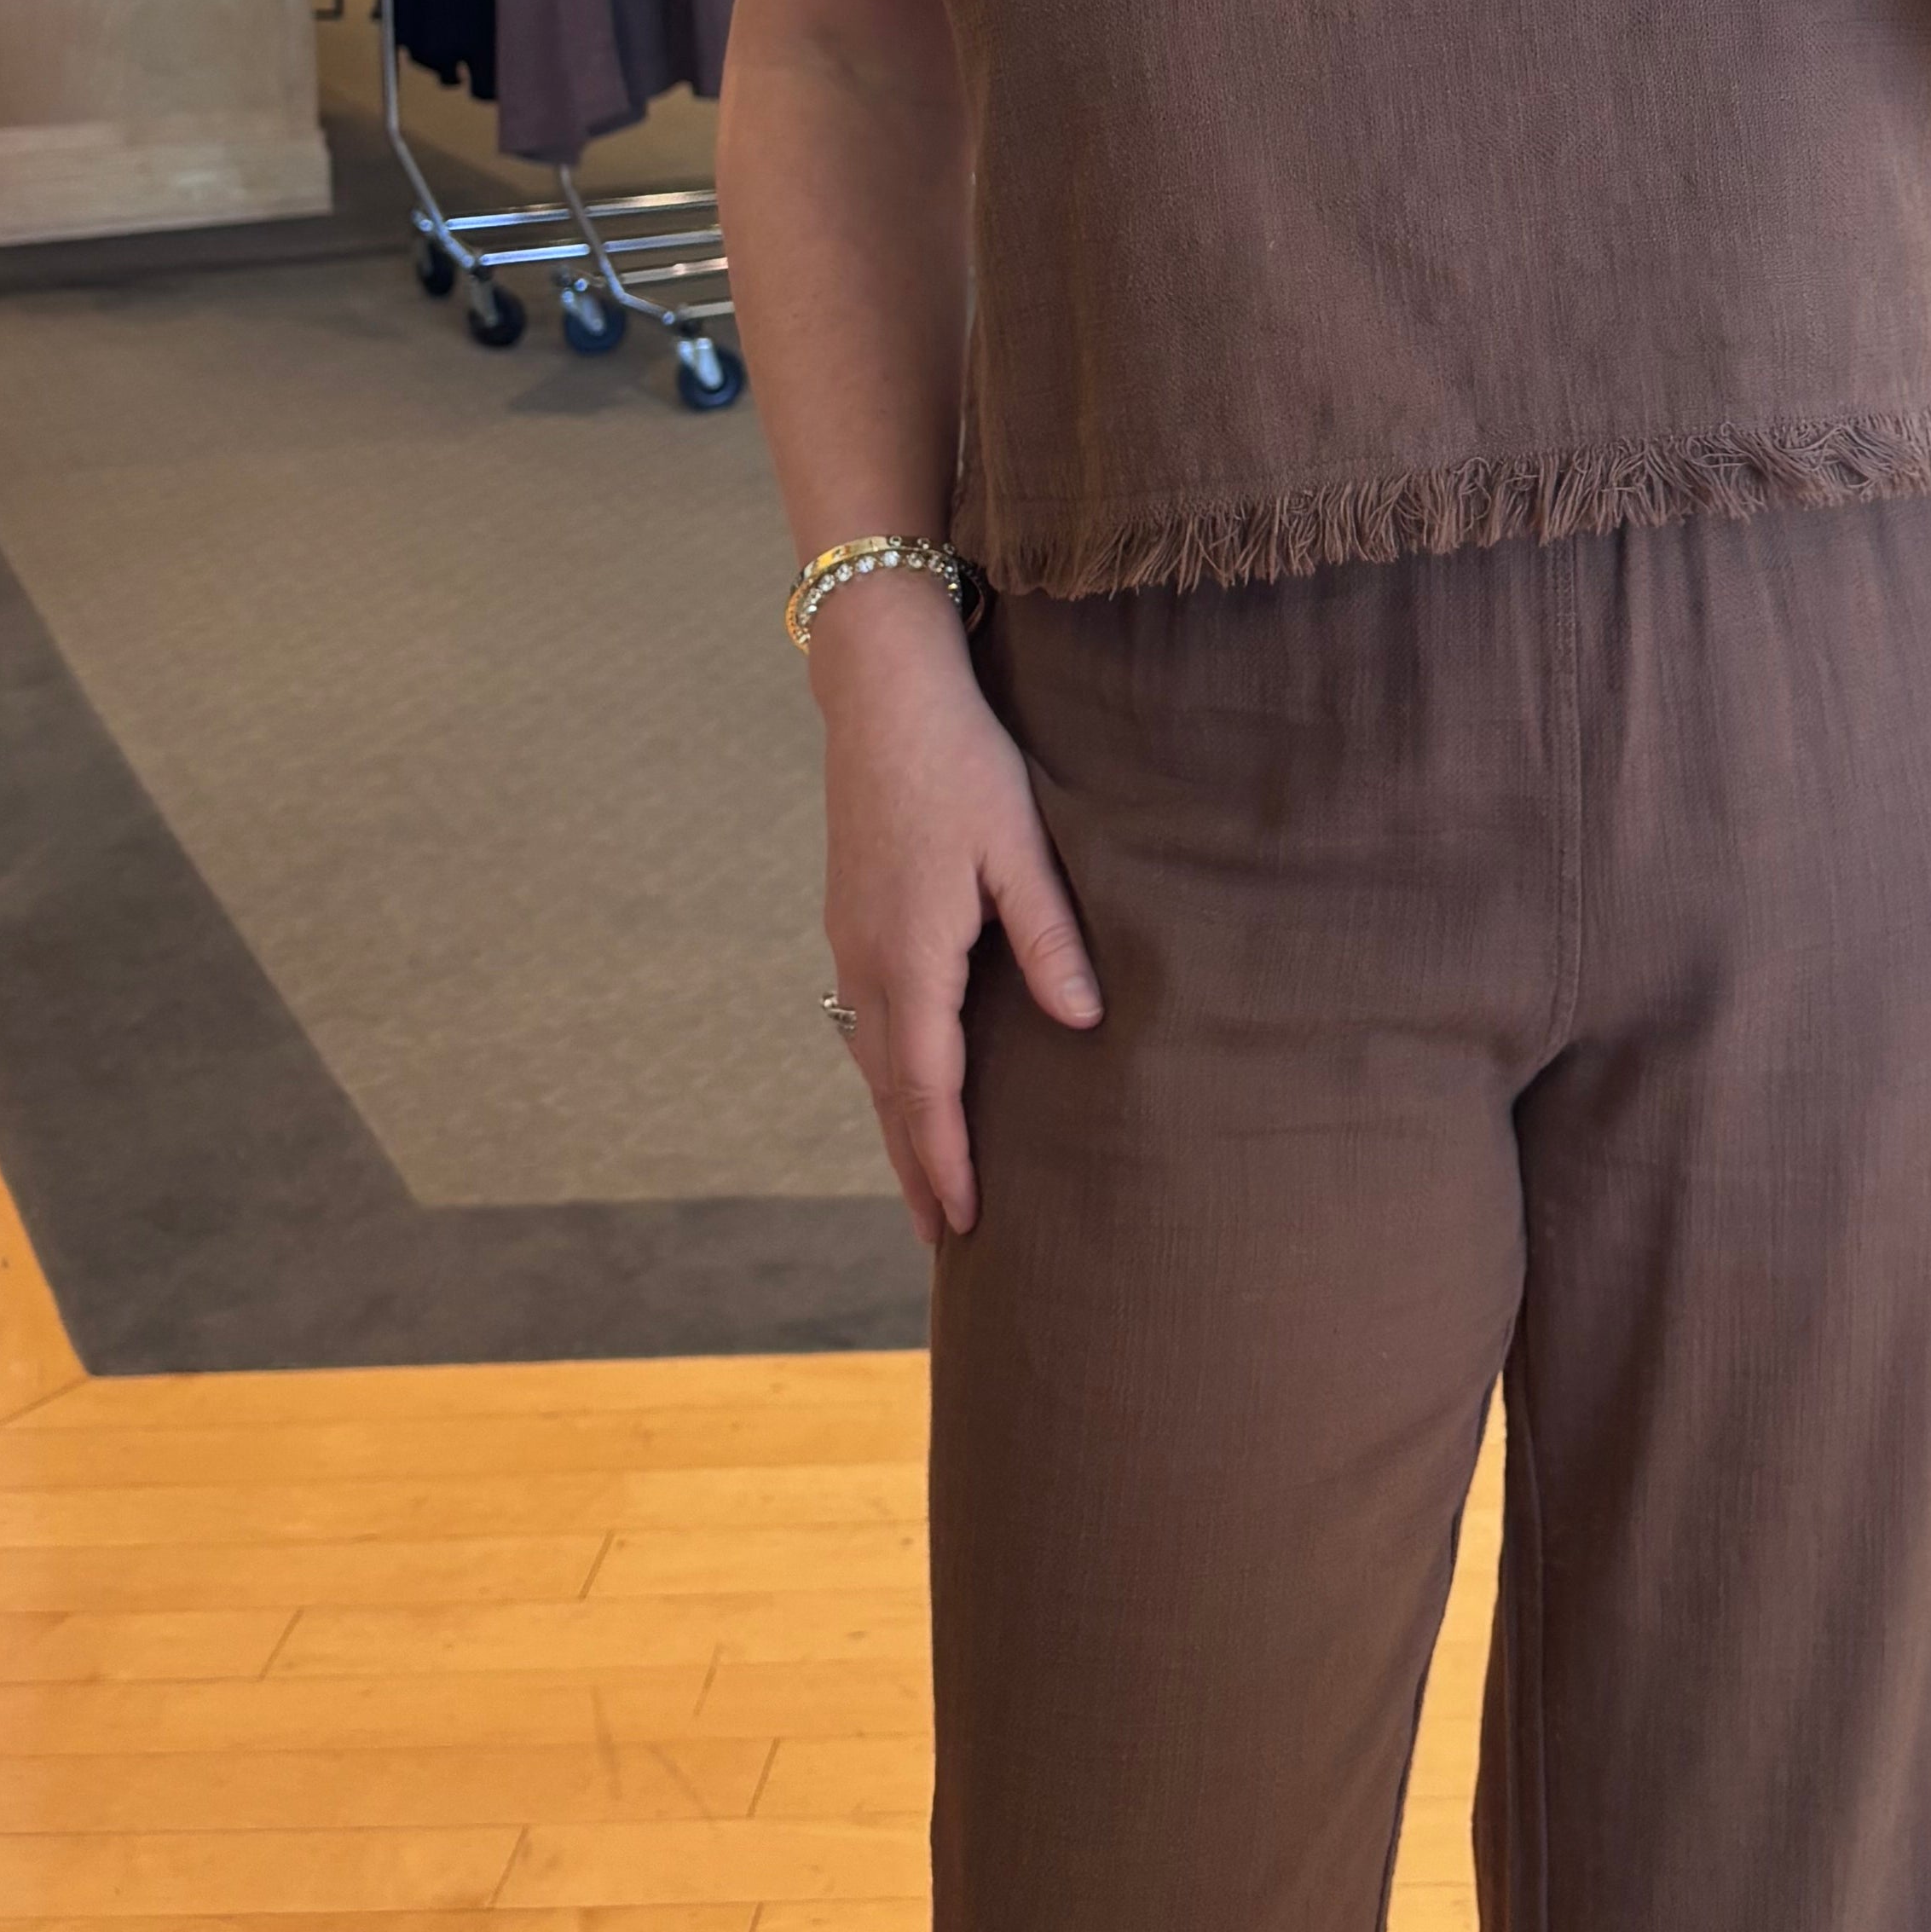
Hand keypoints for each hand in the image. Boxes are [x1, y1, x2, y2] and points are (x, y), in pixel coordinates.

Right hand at [811, 583, 1097, 1244]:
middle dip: (914, 1164)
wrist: (882, 694)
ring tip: (925, 1176)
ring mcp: (849, 939)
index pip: (927, 1087)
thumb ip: (1048, 936)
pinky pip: (865, 1017)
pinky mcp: (850, 916)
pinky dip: (885, 1069)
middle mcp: (867, 960)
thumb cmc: (960, 762)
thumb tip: (1082, 1023)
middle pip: (889, 1089)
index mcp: (911, 955)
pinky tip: (906, 1078)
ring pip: (872, 1056)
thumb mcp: (1019, 847)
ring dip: (898, 1121)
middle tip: (941, 1237)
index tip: (962, 1221)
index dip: (944, 1158)